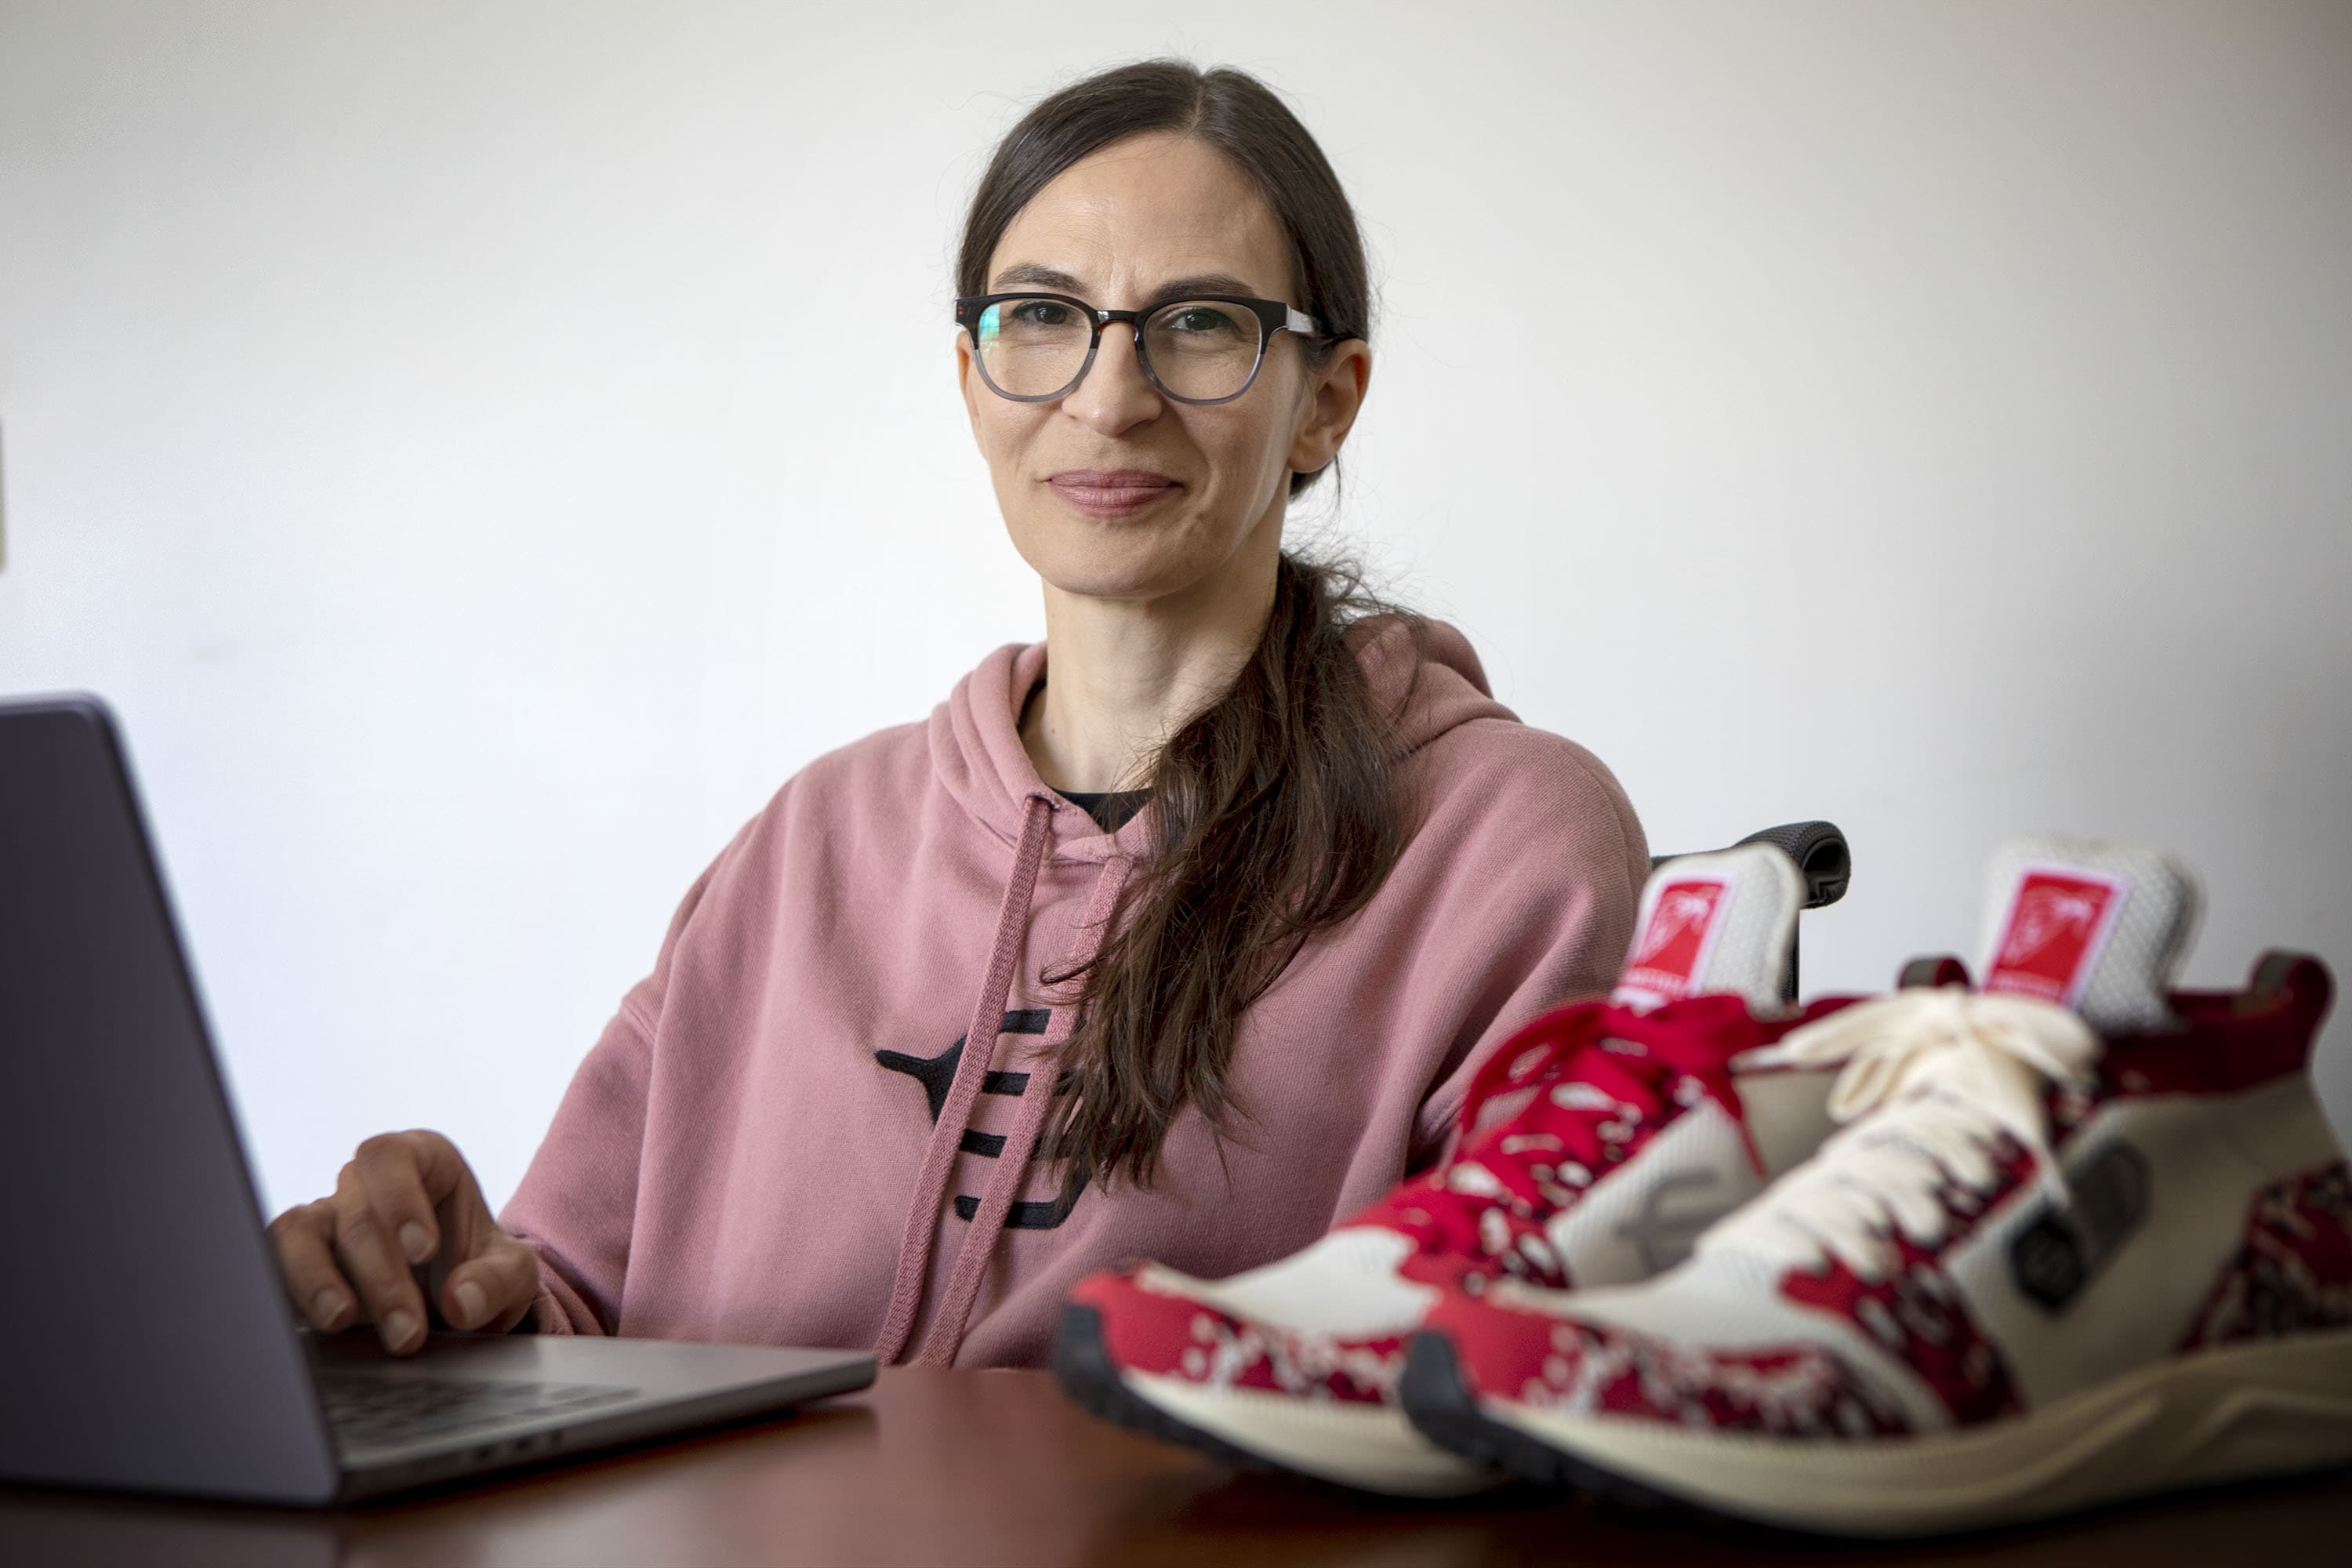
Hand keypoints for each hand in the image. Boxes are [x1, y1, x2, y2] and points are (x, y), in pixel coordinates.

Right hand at [268, 1130, 539, 1353]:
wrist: (459, 1308)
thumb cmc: (482, 1272)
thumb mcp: (513, 1274)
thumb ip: (496, 1281)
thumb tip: (460, 1302)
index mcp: (421, 1162)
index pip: (392, 1157)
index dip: (401, 1199)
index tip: (424, 1251)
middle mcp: (364, 1186)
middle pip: (355, 1211)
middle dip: (381, 1275)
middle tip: (408, 1331)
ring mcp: (325, 1223)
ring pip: (297, 1233)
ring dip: (317, 1279)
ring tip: (341, 1321)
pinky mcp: (296, 1266)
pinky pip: (272, 1268)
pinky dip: (288, 1294)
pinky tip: (314, 1328)